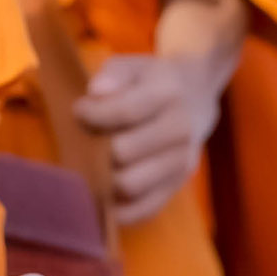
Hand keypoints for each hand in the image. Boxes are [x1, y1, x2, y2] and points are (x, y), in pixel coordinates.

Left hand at [76, 51, 232, 226]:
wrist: (196, 97)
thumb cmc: (153, 81)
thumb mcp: (134, 65)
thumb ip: (113, 74)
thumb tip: (95, 94)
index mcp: (168, 94)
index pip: (124, 111)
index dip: (92, 114)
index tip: (80, 111)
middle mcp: (180, 129)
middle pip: (123, 153)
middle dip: (95, 149)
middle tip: (88, 142)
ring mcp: (182, 161)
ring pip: (130, 185)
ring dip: (103, 179)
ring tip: (94, 166)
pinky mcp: (178, 185)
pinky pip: (144, 210)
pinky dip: (119, 209)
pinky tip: (105, 193)